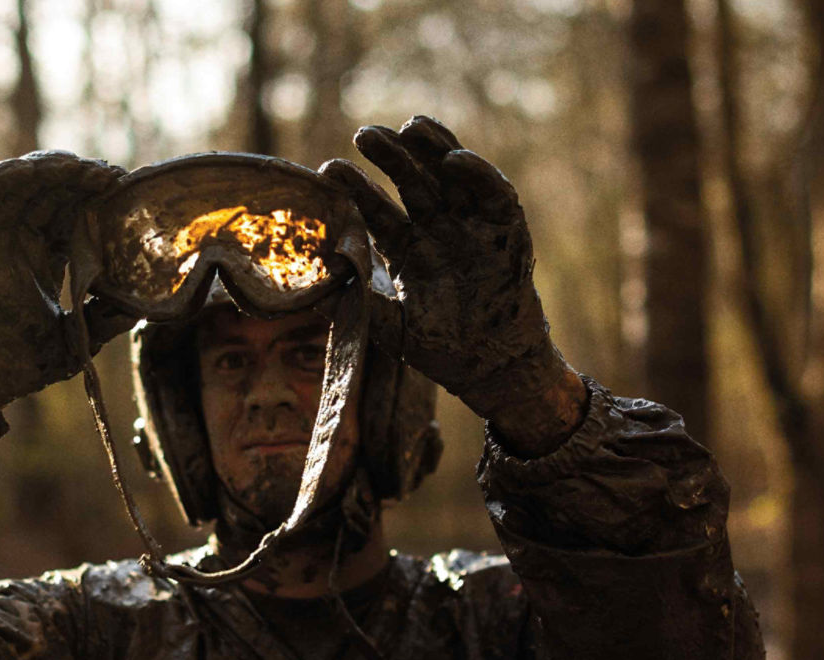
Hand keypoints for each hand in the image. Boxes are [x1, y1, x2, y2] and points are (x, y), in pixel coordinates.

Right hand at [0, 151, 132, 494]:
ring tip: (85, 167)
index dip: (94, 198)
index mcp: (37, 256)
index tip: (125, 189)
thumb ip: (106, 319)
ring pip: (15, 186)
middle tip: (113, 174)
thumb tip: (147, 307)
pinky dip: (6, 177)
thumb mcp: (73, 340)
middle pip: (47, 193)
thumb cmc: (14, 366)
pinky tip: (38, 168)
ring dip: (50, 171)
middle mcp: (10, 239)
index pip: (69, 213)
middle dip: (80, 178)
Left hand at [320, 116, 585, 454]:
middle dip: (391, 157)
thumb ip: (361, 305)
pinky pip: (495, 196)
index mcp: (409, 248)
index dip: (356, 190)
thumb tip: (316, 287)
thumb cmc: (440, 348)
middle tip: (365, 133)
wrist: (491, 369)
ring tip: (411, 126)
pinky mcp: (507, 234)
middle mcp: (439, 231)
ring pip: (452, 178)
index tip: (328, 169)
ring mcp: (473, 229)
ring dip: (434, 150)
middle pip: (413, 183)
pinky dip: (479, 176)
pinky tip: (455, 160)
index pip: (378, 212)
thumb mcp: (393, 328)